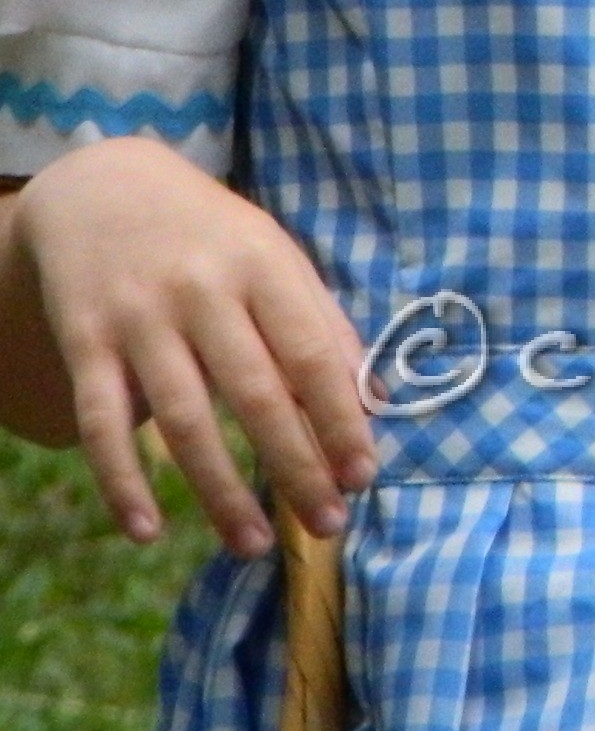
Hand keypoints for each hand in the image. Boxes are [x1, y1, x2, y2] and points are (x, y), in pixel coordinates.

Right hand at [0, 139, 374, 557]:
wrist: (101, 187)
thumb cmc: (211, 236)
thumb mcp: (276, 256)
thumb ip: (321, 324)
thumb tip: (374, 402)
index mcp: (264, 267)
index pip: (312, 354)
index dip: (341, 418)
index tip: (364, 474)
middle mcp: (202, 292)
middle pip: (255, 394)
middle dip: (295, 466)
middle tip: (327, 524)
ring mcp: (139, 319)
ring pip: (183, 419)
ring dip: (219, 490)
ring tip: (251, 543)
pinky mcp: (85, 344)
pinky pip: (103, 423)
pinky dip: (122, 481)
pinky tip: (147, 531)